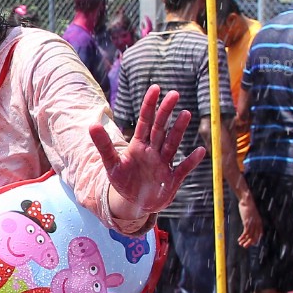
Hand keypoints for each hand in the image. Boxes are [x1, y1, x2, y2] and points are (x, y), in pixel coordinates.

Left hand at [90, 85, 204, 218]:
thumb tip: (91, 124)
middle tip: (174, 94)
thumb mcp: (111, 164)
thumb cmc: (124, 181)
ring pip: (172, 144)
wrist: (135, 204)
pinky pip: (183, 168)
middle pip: (160, 128)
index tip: (156, 88)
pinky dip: (191, 161)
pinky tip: (200, 151)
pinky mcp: (172, 179)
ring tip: (186, 113)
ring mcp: (164, 164)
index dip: (149, 105)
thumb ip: (103, 145)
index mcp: (138, 145)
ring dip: (179, 130)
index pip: (145, 121)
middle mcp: (153, 151)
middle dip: (166, 112)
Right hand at [235, 190, 263, 247]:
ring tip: (241, 244)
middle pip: (255, 236)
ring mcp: (252, 223)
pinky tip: (239, 239)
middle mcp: (257, 224)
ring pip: (250, 235)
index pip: (260, 233)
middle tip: (245, 246)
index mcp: (259, 222)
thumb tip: (249, 223)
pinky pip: (246, 232)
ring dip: (245, 241)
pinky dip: (243, 237)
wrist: (247, 201)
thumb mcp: (252, 214)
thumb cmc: (248, 207)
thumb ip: (252, 219)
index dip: (256, 239)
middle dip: (250, 242)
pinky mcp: (247, 222)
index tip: (252, 243)